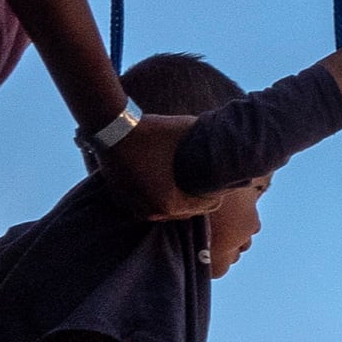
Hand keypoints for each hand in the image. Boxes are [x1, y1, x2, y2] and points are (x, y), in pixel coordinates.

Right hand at [93, 111, 207, 219]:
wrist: (112, 128)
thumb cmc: (152, 131)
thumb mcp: (187, 129)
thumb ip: (209, 138)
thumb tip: (229, 137)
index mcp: (172, 204)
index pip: (208, 205)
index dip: (216, 191)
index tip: (218, 176)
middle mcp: (154, 213)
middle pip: (188, 209)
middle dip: (197, 195)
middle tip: (204, 177)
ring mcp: (135, 208)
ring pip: (167, 208)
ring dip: (177, 196)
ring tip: (185, 178)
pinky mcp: (123, 200)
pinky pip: (149, 203)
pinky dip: (158, 195)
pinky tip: (165, 179)